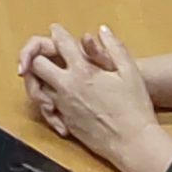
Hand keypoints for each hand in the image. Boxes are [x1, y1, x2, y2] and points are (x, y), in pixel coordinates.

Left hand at [19, 25, 171, 171]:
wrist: (132, 142)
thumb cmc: (135, 106)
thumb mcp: (130, 71)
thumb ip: (114, 47)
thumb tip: (102, 30)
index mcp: (83, 71)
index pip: (62, 44)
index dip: (58, 33)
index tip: (56, 29)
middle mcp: (67, 87)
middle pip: (37, 65)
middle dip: (36, 56)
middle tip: (44, 53)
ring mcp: (63, 106)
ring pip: (37, 87)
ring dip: (39, 79)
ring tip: (46, 73)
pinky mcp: (64, 121)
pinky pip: (46, 108)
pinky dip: (47, 100)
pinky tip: (55, 97)